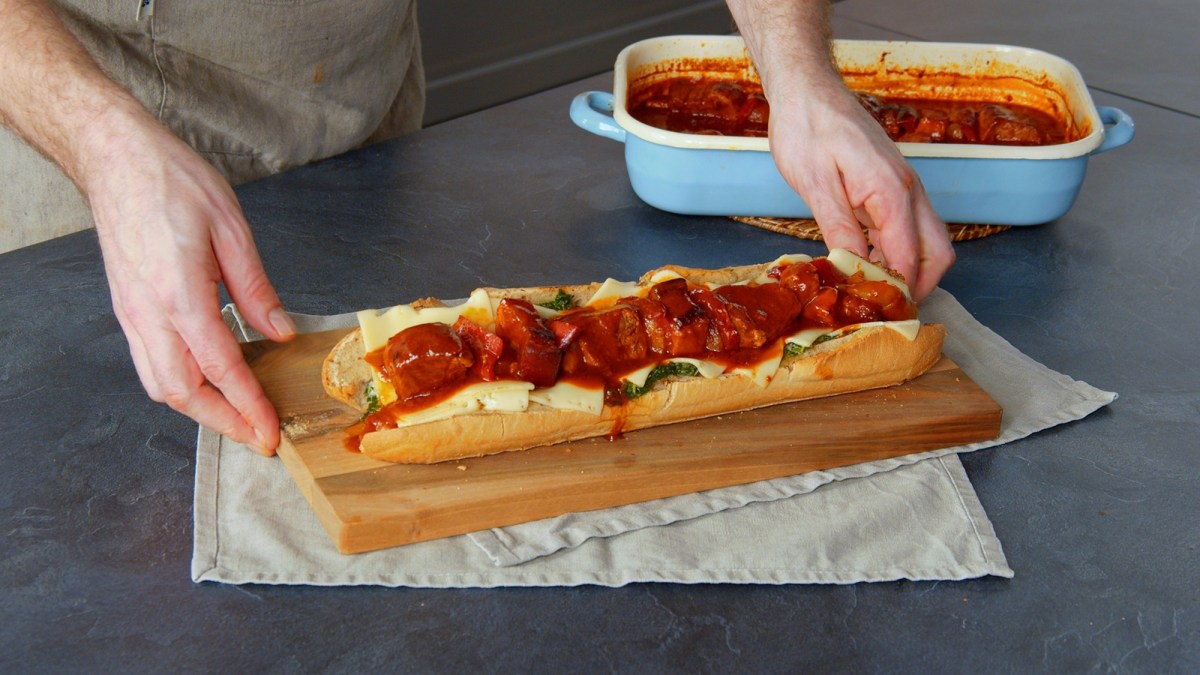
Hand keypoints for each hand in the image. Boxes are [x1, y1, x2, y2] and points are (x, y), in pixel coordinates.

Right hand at [84, 115, 294, 453]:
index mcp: (179, 293)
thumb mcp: (232, 228)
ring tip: (238, 417)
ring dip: (201, 410)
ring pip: (161, 384)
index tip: (270, 430)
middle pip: (183, 392)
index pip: (220, 367)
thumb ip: (257, 289)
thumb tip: (280, 332)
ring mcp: (132, 314)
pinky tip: (208, 384)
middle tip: (259, 436)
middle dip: (224, 422)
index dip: (248, 405)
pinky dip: (180, 386)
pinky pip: (150, 364)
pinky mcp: (126, 309)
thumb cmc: (171, 180)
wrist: (115, 157)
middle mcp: (149, 312)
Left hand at [767, 84, 954, 299]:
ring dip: (909, 269)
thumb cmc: (807, 129)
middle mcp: (908, 189)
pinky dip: (896, 250)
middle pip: (938, 252)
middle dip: (920, 285)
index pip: (910, 256)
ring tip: (871, 293)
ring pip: (927, 240)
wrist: (808, 91)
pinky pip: (907, 226)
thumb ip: (840, 228)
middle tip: (885, 310)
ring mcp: (904, 187)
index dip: (899, 290)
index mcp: (891, 191)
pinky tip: (866, 263)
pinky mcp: (891, 186)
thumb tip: (856, 267)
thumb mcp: (815, 184)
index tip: (881, 316)